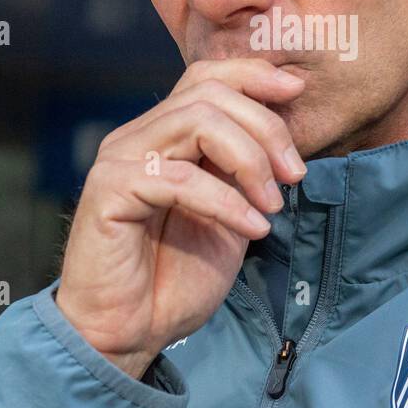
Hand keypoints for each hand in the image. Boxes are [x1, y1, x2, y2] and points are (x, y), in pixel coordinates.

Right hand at [54, 58, 306, 377]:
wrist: (128, 333)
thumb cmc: (175, 277)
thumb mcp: (227, 212)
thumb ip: (243, 170)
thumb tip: (285, 130)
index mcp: (163, 135)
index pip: (206, 77)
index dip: (254, 75)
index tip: (298, 93)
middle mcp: (137, 137)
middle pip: (209, 93)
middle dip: (265, 128)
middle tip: (295, 175)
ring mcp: (119, 160)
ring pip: (197, 122)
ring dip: (250, 160)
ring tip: (272, 206)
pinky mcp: (109, 191)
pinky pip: (179, 178)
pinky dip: (226, 201)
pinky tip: (252, 228)